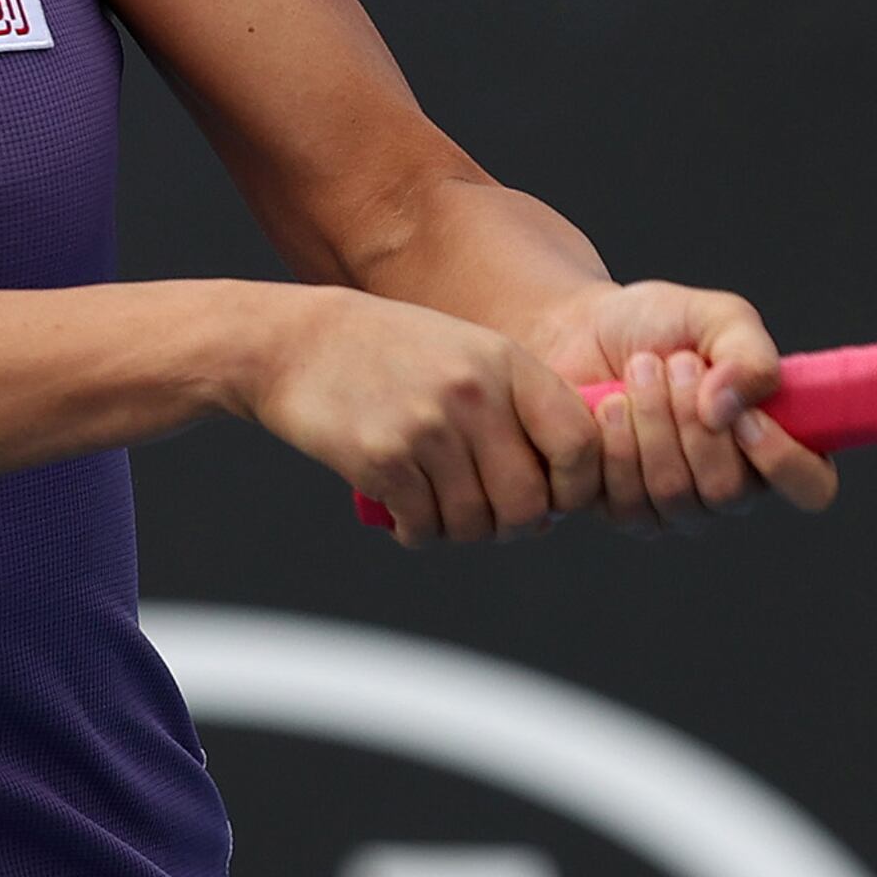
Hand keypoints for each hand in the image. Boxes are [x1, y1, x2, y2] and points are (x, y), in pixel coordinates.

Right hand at [240, 285, 604, 544]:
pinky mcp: (382, 459)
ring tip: (436, 510)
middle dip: (513, 526)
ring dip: (458, 532)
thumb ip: (518, 411)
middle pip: (529, 502)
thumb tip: (559, 501)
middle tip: (488, 519)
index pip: (579, 443)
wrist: (297, 343)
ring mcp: (428, 427)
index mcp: (506, 364)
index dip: (577, 487)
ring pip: (474, 523)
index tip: (553, 498)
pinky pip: (423, 528)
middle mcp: (474, 394)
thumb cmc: (392, 356)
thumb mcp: (468, 355)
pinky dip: (416, 533)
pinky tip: (403, 513)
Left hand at [527, 281, 838, 531]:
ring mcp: (680, 507)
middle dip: (692, 419)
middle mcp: (734, 485)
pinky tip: (608, 406)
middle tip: (675, 363)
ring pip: (675, 494)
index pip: (811, 487)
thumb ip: (748, 355)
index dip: (783, 460)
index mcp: (776, 441)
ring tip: (639, 370)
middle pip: (728, 491)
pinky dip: (615, 443)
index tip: (745, 414)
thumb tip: (729, 410)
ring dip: (652, 420)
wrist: (582, 329)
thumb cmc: (660, 324)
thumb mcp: (719, 317)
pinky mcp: (627, 512)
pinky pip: (628, 501)